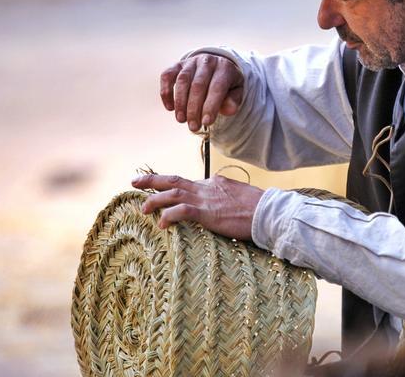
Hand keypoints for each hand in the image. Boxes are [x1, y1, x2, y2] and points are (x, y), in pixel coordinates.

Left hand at [131, 174, 263, 240]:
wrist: (269, 213)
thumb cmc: (259, 209)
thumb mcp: (240, 198)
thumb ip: (225, 199)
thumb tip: (219, 206)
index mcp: (216, 183)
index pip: (189, 183)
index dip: (171, 187)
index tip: (160, 190)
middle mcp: (208, 187)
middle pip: (174, 180)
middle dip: (153, 180)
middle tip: (134, 181)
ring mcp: (207, 199)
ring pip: (173, 194)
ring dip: (154, 200)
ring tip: (142, 208)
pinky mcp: (208, 213)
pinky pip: (181, 211)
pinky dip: (168, 215)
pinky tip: (161, 223)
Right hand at [160, 54, 244, 131]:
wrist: (217, 65)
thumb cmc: (226, 83)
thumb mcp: (236, 91)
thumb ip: (234, 100)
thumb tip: (229, 110)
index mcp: (224, 68)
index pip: (217, 87)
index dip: (211, 106)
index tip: (206, 122)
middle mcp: (207, 61)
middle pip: (198, 85)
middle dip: (194, 108)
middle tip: (193, 126)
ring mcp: (191, 62)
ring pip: (182, 80)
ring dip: (180, 102)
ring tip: (181, 120)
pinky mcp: (177, 64)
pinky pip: (167, 76)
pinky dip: (166, 92)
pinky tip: (170, 107)